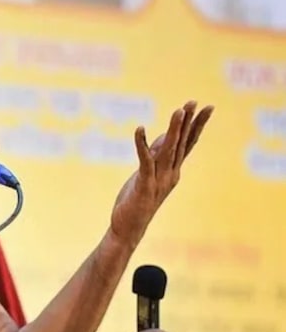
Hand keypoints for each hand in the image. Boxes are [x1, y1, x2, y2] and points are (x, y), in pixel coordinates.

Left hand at [110, 101, 212, 246]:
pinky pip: (144, 161)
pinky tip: (139, 128)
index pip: (187, 144)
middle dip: (189, 122)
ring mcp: (159, 180)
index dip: (196, 125)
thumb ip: (156, 156)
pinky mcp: (144, 185)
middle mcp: (170, 174)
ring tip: (179, 111)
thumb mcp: (147, 174)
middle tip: (196, 102)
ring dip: (174, 130)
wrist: (128, 229)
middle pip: (182, 144)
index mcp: (172, 171)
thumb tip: (166, 135)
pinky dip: (142, 144)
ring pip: (168, 150)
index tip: (205, 107)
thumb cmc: (136, 201)